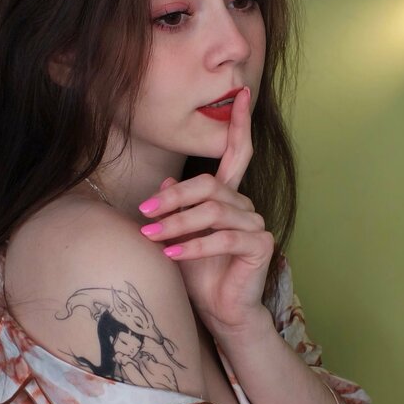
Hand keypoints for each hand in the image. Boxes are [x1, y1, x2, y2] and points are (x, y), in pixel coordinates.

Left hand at [137, 86, 274, 336]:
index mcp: (229, 197)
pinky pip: (222, 239)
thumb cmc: (199, 274)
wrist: (220, 310)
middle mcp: (245, 206)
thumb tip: (162, 187)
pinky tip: (170, 255)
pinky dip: (193, 247)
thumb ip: (175, 209)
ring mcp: (256, 224)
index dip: (240, 123)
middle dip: (174, 199)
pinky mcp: (260, 245)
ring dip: (176, 225)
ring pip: (212, 212)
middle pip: (210, 186)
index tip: (242, 92)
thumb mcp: (178, 236)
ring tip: (150, 238)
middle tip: (143, 214)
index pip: (238, 153)